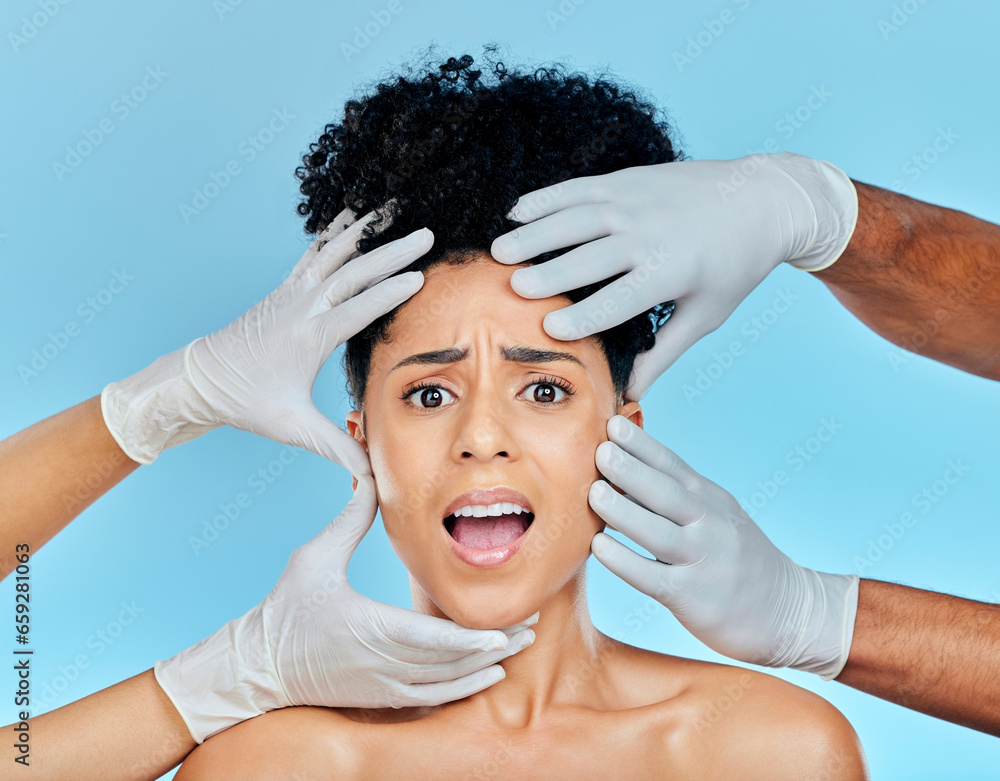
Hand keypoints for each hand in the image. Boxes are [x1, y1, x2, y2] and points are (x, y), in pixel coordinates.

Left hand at [102, 207, 430, 475]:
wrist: (200, 378)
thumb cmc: (246, 401)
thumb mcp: (292, 427)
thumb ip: (336, 448)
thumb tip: (372, 475)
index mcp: (308, 337)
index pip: (358, 308)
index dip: (391, 292)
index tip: (422, 277)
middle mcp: (301, 308)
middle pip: (353, 271)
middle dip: (392, 252)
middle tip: (426, 235)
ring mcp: (291, 294)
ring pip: (333, 254)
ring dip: (365, 233)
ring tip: (392, 210)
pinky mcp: (284, 291)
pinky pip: (315, 255)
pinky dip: (334, 235)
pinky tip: (349, 219)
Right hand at [155, 475, 537, 742]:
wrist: (257, 666)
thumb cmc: (284, 611)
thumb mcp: (313, 558)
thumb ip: (348, 521)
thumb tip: (369, 478)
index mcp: (369, 627)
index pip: (434, 639)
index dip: (474, 638)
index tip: (506, 628)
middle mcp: (380, 662)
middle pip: (451, 663)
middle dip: (495, 648)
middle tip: (531, 630)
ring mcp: (381, 685)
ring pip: (446, 684)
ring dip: (484, 670)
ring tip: (518, 650)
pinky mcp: (378, 696)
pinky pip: (429, 699)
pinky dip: (461, 690)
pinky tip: (484, 677)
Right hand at [491, 152, 857, 400]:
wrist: (763, 198)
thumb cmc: (733, 265)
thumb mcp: (705, 315)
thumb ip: (664, 353)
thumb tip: (631, 393)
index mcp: (671, 272)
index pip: (617, 300)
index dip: (582, 318)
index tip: (549, 332)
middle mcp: (649, 234)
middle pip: (588, 257)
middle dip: (548, 273)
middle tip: (511, 288)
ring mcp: (636, 202)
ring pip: (575, 219)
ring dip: (534, 233)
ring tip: (498, 251)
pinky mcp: (628, 179)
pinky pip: (579, 188)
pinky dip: (546, 198)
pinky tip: (518, 211)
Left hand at [587, 415, 857, 678]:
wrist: (786, 611)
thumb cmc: (735, 557)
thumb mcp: (715, 515)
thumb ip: (675, 492)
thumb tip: (620, 466)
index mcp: (709, 499)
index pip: (672, 465)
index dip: (643, 445)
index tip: (613, 424)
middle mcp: (709, 524)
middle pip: (666, 492)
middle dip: (632, 469)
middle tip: (601, 449)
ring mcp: (703, 560)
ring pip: (658, 532)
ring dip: (624, 512)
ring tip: (594, 493)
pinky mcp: (694, 596)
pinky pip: (653, 577)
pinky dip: (625, 562)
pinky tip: (599, 548)